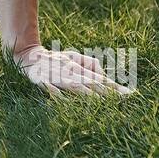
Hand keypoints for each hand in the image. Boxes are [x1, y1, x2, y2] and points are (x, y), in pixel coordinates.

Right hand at [13, 44, 132, 96]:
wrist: (28, 55)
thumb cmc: (55, 59)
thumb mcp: (74, 57)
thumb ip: (90, 64)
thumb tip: (104, 75)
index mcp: (78, 67)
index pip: (100, 79)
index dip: (114, 87)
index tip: (130, 95)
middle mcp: (70, 71)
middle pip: (91, 83)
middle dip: (107, 92)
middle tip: (123, 100)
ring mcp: (56, 76)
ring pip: (75, 86)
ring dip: (88, 95)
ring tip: (101, 102)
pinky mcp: (42, 81)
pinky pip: (52, 89)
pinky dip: (59, 96)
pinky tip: (66, 102)